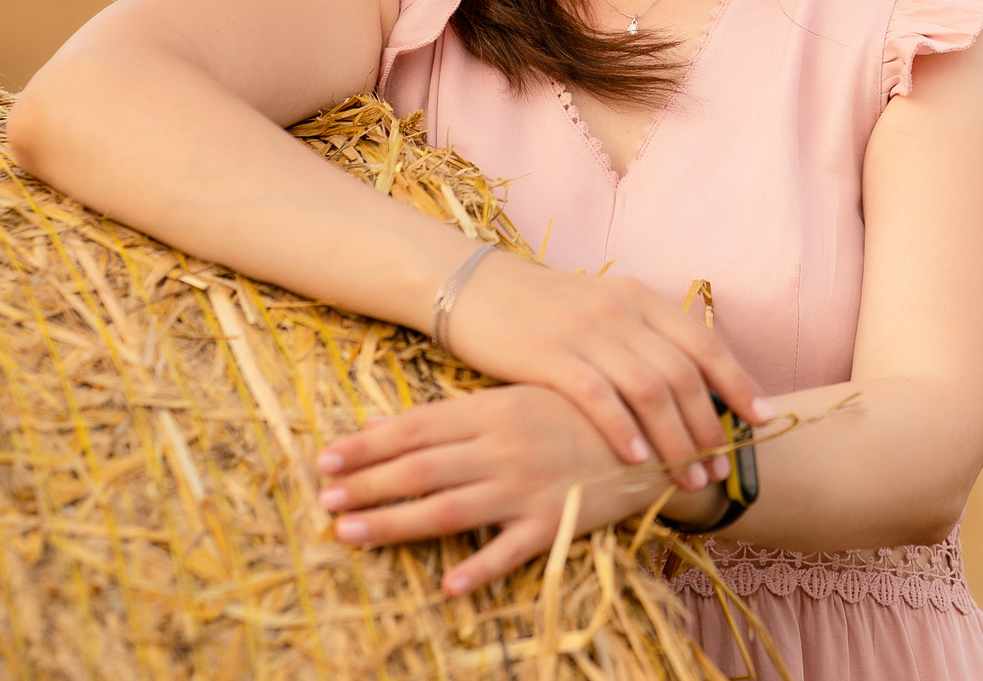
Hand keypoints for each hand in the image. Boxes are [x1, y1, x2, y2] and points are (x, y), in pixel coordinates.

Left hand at [316, 385, 725, 592]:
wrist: (660, 435)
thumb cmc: (585, 412)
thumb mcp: (526, 398)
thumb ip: (466, 415)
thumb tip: (397, 424)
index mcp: (495, 408)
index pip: (416, 427)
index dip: (367, 444)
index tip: (326, 458)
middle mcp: (503, 446)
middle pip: (419, 469)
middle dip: (365, 484)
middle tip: (322, 500)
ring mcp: (527, 485)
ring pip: (447, 508)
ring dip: (393, 523)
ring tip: (349, 533)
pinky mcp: (555, 521)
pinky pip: (509, 550)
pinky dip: (478, 567)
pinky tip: (446, 584)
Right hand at [431, 256, 771, 493]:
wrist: (475, 288)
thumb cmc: (542, 309)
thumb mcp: (601, 309)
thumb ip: (641, 339)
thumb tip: (688, 385)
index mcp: (640, 297)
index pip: (704, 343)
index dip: (738, 382)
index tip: (763, 419)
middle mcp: (622, 311)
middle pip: (684, 374)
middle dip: (710, 426)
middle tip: (722, 468)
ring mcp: (588, 332)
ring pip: (651, 390)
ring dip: (676, 439)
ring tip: (688, 477)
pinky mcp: (550, 355)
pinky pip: (599, 397)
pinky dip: (624, 431)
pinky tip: (637, 461)